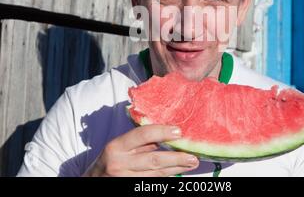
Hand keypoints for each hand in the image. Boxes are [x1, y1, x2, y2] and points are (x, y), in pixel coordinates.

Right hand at [82, 124, 198, 176]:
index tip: (178, 131)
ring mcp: (125, 179)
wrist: (93, 181)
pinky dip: (166, 178)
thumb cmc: (110, 159)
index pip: (142, 135)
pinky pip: (152, 183)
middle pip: (154, 160)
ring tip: (191, 164)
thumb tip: (167, 134)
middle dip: (176, 158)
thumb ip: (140, 141)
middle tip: (192, 156)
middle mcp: (120, 163)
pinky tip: (176, 173)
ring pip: (156, 174)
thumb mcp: (119, 146)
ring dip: (176, 169)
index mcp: (117, 146)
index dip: (162, 132)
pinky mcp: (130, 188)